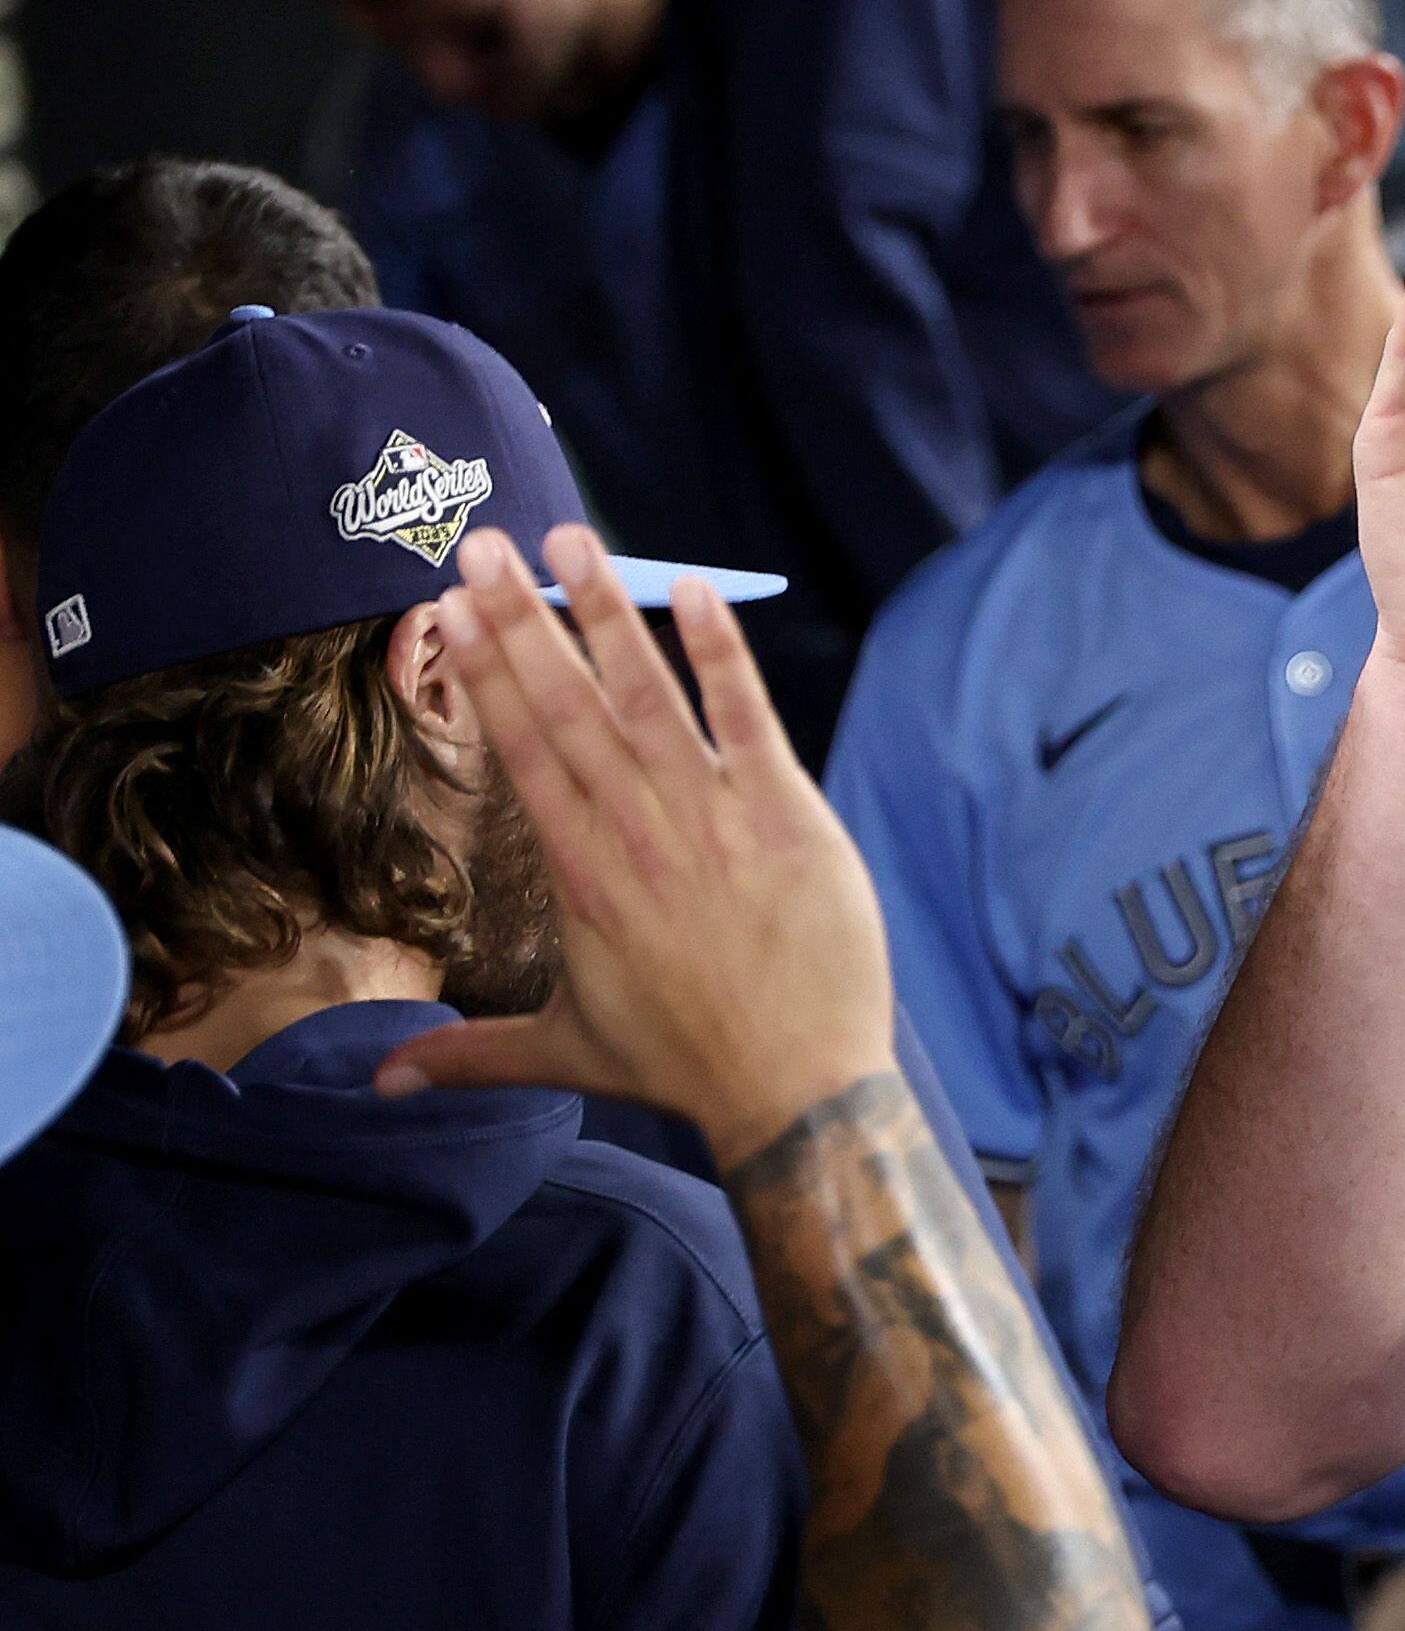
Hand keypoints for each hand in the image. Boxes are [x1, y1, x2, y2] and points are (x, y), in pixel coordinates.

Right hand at [373, 525, 894, 1166]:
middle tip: (481, 544)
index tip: (450, 610)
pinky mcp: (787, 818)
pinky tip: (694, 593)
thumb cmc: (685, 1070)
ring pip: (648, 699)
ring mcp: (713, 819)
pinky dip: (722, 657)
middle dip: (522, 621)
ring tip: (572, 540)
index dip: (486, 674)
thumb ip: (472, 1053)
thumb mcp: (568, 1052)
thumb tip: (383, 1086)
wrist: (796, 1091)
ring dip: (607, 615)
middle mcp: (637, 833)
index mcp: (580, 874)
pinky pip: (749, 721)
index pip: (523, 752)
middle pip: (568, 708)